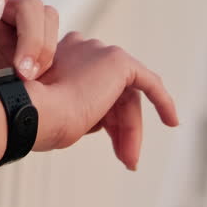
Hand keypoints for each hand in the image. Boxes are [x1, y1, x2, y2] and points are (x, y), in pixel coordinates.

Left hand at [0, 0, 58, 91]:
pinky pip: (54, 45)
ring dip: (44, 48)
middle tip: (20, 70)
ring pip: (48, 19)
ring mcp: (20, 29)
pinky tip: (36, 86)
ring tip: (27, 79)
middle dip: (31, 36)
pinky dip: (49, 63)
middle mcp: (1, 10)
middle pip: (30, 3)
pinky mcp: (34, 49)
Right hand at [29, 31, 178, 170]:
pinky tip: (171, 120)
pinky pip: (148, 82)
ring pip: (126, 95)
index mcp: (62, 56)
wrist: (34, 112)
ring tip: (129, 158)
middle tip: (124, 158)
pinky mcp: (117, 61)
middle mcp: (81, 48)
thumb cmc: (38, 117)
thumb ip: (79, 105)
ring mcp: (99, 52)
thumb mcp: (59, 109)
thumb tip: (95, 120)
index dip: (104, 119)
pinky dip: (162, 101)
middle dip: (120, 128)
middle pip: (113, 92)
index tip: (107, 141)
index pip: (92, 86)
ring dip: (131, 129)